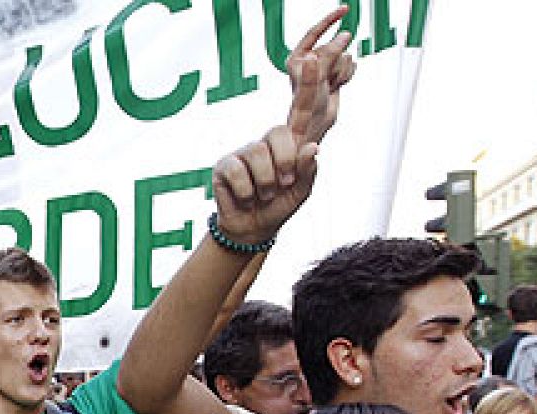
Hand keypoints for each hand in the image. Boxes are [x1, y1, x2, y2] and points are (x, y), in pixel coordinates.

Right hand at [210, 56, 323, 246]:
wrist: (253, 229)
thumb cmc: (280, 205)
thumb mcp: (302, 191)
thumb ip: (308, 170)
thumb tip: (311, 147)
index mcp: (291, 143)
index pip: (301, 110)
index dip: (307, 85)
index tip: (311, 61)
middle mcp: (266, 141)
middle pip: (279, 133)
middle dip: (285, 163)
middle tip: (284, 185)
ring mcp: (243, 151)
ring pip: (258, 155)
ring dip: (266, 184)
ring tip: (264, 195)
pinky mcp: (224, 165)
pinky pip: (237, 171)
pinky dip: (246, 192)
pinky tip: (245, 197)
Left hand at [287, 8, 355, 146]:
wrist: (314, 128)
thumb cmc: (306, 106)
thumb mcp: (317, 77)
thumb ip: (330, 52)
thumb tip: (345, 34)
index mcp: (297, 58)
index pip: (314, 32)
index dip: (329, 20)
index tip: (345, 8)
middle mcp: (309, 60)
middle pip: (333, 47)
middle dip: (335, 63)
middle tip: (328, 80)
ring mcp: (322, 67)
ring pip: (344, 56)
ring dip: (341, 72)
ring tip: (331, 86)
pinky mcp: (333, 75)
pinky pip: (349, 66)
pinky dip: (347, 76)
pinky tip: (337, 86)